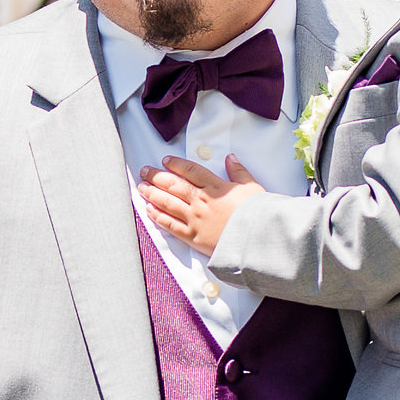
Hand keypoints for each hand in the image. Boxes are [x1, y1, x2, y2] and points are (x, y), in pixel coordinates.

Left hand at [136, 154, 257, 256]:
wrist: (257, 241)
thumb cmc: (258, 214)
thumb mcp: (252, 188)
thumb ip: (239, 172)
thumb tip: (230, 158)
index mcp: (215, 187)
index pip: (190, 171)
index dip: (176, 164)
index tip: (165, 160)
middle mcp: (201, 201)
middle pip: (173, 185)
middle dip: (157, 177)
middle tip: (145, 171)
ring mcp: (195, 219)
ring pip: (168, 203)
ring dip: (152, 194)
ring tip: (141, 187)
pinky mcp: (193, 237)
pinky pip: (171, 225)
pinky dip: (158, 217)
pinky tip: (149, 210)